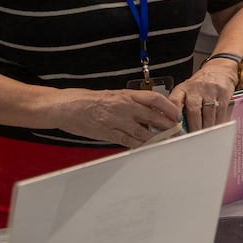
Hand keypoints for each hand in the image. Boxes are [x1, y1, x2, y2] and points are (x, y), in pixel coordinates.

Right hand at [54, 89, 181, 148]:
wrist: (66, 106)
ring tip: (166, 142)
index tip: (176, 115)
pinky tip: (146, 148)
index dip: (168, 107)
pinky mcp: (108, 133)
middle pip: (152, 117)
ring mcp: (116, 121)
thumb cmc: (89, 100)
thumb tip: (149, 112)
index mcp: (126, 95)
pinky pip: (128, 141)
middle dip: (167, 126)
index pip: (154, 99)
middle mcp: (124, 107)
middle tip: (177, 132)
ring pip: (142, 132)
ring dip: (156, 138)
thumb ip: (131, 102)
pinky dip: (139, 145)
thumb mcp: (113, 95)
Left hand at [172, 60, 236, 131]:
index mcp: (182, 89)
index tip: (175, 128)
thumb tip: (175, 129)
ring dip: (206, 127)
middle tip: (192, 139)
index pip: (174, 100)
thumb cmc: (199, 86)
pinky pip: (221, 111)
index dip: (173, 115)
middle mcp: (196, 88)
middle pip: (193, 109)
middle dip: (194, 127)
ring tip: (204, 137)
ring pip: (208, 112)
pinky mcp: (223, 93)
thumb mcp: (186, 92)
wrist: (219, 70)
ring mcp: (210, 90)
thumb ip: (180, 107)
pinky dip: (217, 122)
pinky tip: (215, 129)